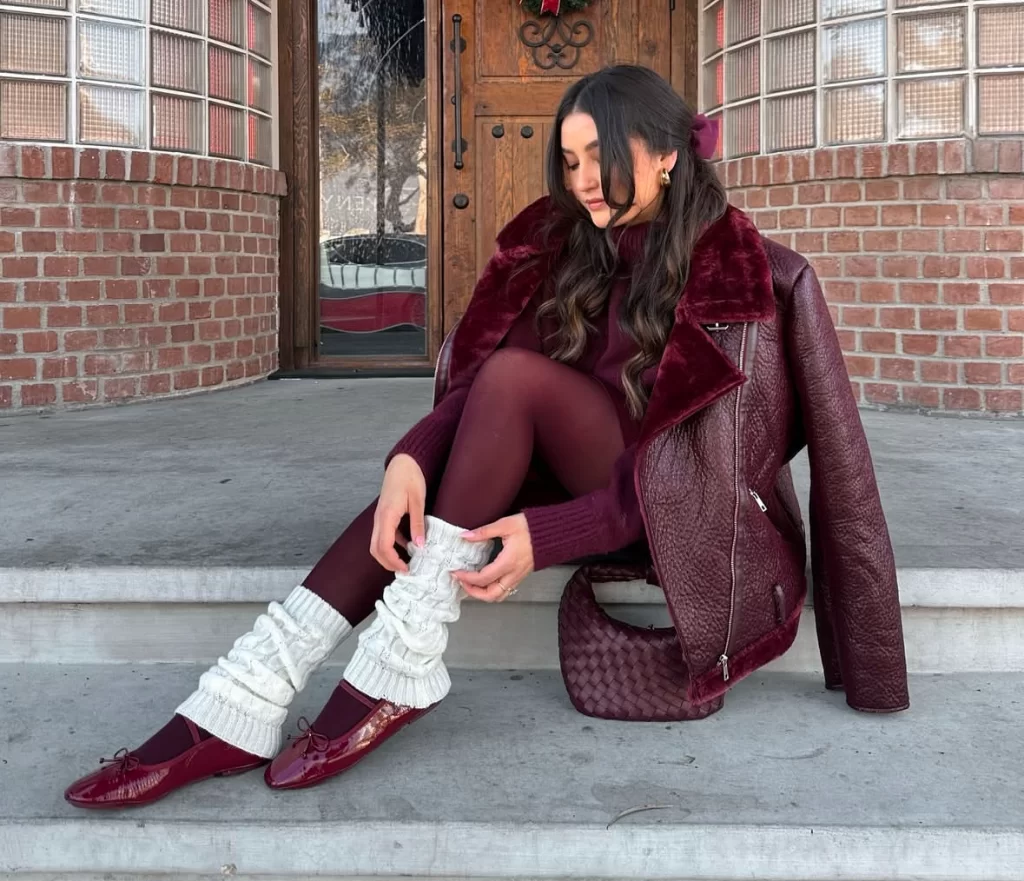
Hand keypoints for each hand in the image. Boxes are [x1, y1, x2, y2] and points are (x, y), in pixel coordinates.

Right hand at [370, 454, 425, 572]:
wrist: (403, 463)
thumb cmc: (410, 477)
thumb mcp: (418, 501)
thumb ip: (418, 524)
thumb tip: (420, 545)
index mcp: (387, 515)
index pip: (383, 546)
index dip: (393, 561)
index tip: (406, 569)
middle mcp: (379, 518)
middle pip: (375, 549)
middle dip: (388, 563)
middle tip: (405, 570)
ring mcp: (380, 517)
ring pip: (377, 543)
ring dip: (388, 555)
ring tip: (406, 562)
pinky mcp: (384, 515)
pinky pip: (383, 535)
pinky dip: (392, 545)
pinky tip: (408, 545)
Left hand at [453, 514, 534, 602]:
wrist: (554, 532)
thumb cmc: (532, 527)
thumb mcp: (505, 524)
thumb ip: (484, 532)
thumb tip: (465, 536)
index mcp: (508, 563)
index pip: (483, 578)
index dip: (466, 578)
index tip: (456, 572)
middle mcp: (513, 574)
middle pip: (491, 595)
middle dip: (473, 592)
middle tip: (461, 582)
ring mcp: (519, 576)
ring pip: (499, 596)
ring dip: (483, 594)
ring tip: (471, 584)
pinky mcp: (522, 575)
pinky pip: (505, 590)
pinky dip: (492, 590)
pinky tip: (486, 580)